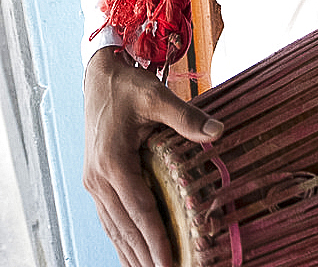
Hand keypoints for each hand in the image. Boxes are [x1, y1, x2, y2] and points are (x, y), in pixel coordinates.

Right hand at [83, 46, 223, 266]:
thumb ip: (187, 117)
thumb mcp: (157, 96)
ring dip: (132, 253)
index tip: (170, 263)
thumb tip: (218, 131)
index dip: (156, 239)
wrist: (99, 76)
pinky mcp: (94, 180)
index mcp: (112, 162)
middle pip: (124, 227)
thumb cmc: (128, 86)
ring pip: (113, 228)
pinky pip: (108, 218)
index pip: (139, 210)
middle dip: (146, 255)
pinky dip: (121, 239)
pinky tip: (132, 253)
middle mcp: (98, 178)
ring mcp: (93, 182)